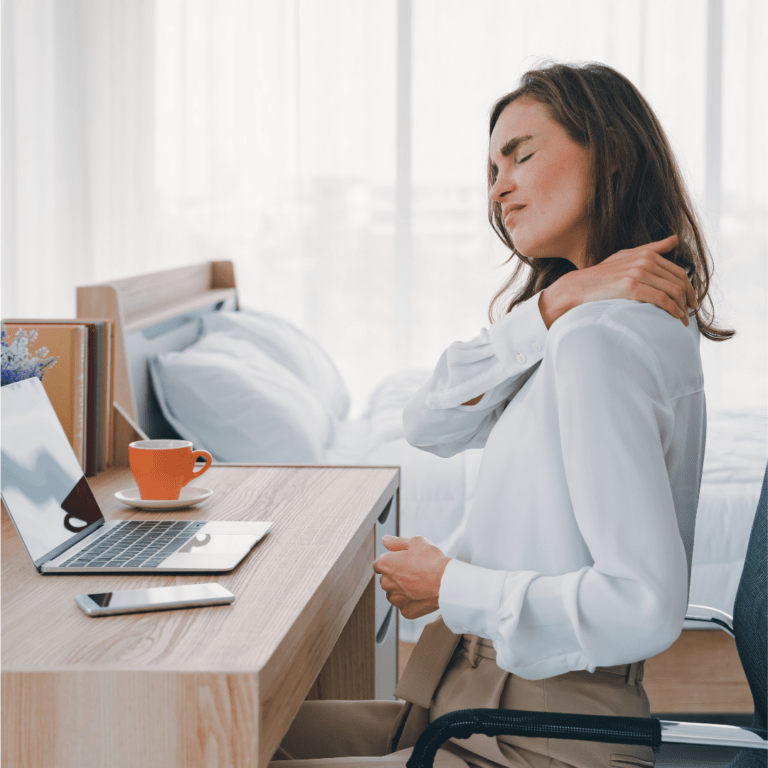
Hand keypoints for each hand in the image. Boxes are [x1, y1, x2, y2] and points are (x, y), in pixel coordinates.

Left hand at [372, 535, 450, 619]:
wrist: (447, 582)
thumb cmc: (431, 560)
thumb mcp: (415, 542)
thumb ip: (396, 542)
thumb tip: (385, 540)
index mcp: (385, 564)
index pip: (379, 564)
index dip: (391, 561)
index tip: (402, 561)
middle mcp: (386, 583)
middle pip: (386, 579)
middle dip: (396, 575)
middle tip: (414, 570)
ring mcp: (396, 599)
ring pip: (394, 593)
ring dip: (402, 589)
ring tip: (419, 582)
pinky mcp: (406, 611)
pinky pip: (404, 605)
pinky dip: (411, 601)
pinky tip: (422, 594)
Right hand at [539, 235, 696, 328]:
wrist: (578, 287)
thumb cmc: (601, 275)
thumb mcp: (626, 257)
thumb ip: (651, 249)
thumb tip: (675, 239)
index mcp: (646, 254)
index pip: (678, 272)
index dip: (689, 288)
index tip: (691, 302)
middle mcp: (644, 261)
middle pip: (679, 282)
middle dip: (688, 299)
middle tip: (690, 313)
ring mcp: (638, 273)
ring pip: (672, 291)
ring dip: (681, 308)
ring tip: (682, 320)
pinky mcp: (631, 287)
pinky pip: (661, 299)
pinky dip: (671, 310)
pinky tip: (673, 318)